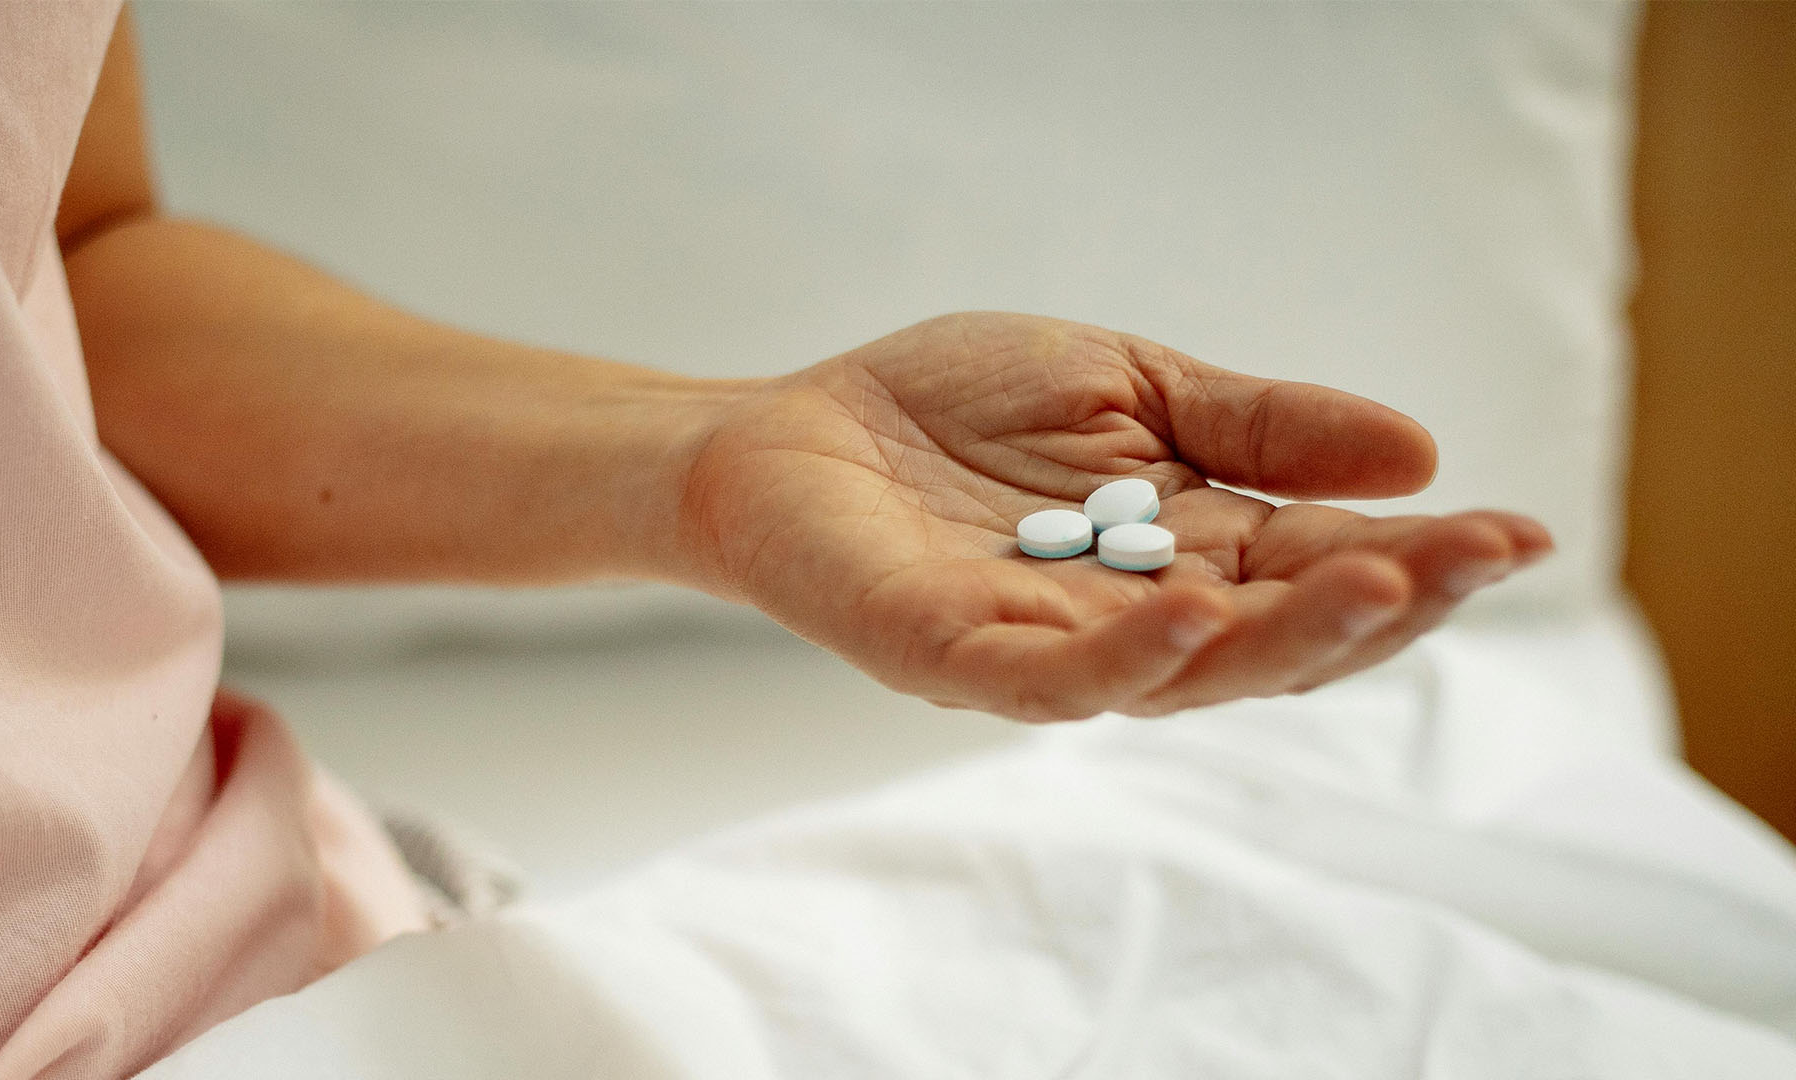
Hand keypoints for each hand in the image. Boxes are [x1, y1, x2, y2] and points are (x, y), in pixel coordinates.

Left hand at [677, 313, 1550, 721]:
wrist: (792, 431)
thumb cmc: (950, 412)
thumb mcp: (1131, 387)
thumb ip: (1255, 424)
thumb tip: (1417, 450)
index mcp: (1184, 552)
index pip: (1317, 567)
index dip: (1417, 558)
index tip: (1516, 532)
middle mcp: (1131, 618)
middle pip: (1274, 638)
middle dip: (1381, 605)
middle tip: (1474, 559)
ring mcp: (1047, 647)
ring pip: (1186, 674)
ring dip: (1284, 637)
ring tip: (1377, 582)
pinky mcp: (955, 656)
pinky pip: (1052, 679)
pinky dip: (1127, 653)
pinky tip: (1192, 608)